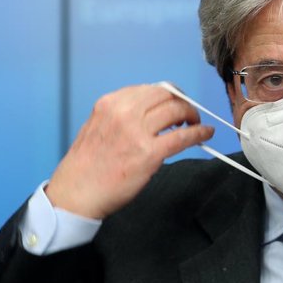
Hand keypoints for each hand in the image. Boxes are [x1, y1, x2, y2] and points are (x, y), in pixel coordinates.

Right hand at [45, 84, 214, 218]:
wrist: (76, 194)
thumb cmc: (87, 165)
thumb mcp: (98, 125)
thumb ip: (122, 114)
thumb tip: (154, 109)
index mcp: (110, 104)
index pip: (150, 88)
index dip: (169, 94)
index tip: (176, 101)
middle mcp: (124, 113)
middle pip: (167, 95)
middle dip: (182, 102)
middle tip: (188, 113)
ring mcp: (137, 132)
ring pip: (177, 111)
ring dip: (192, 115)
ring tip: (194, 124)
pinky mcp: (149, 153)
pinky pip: (183, 136)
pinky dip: (200, 132)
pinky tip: (206, 134)